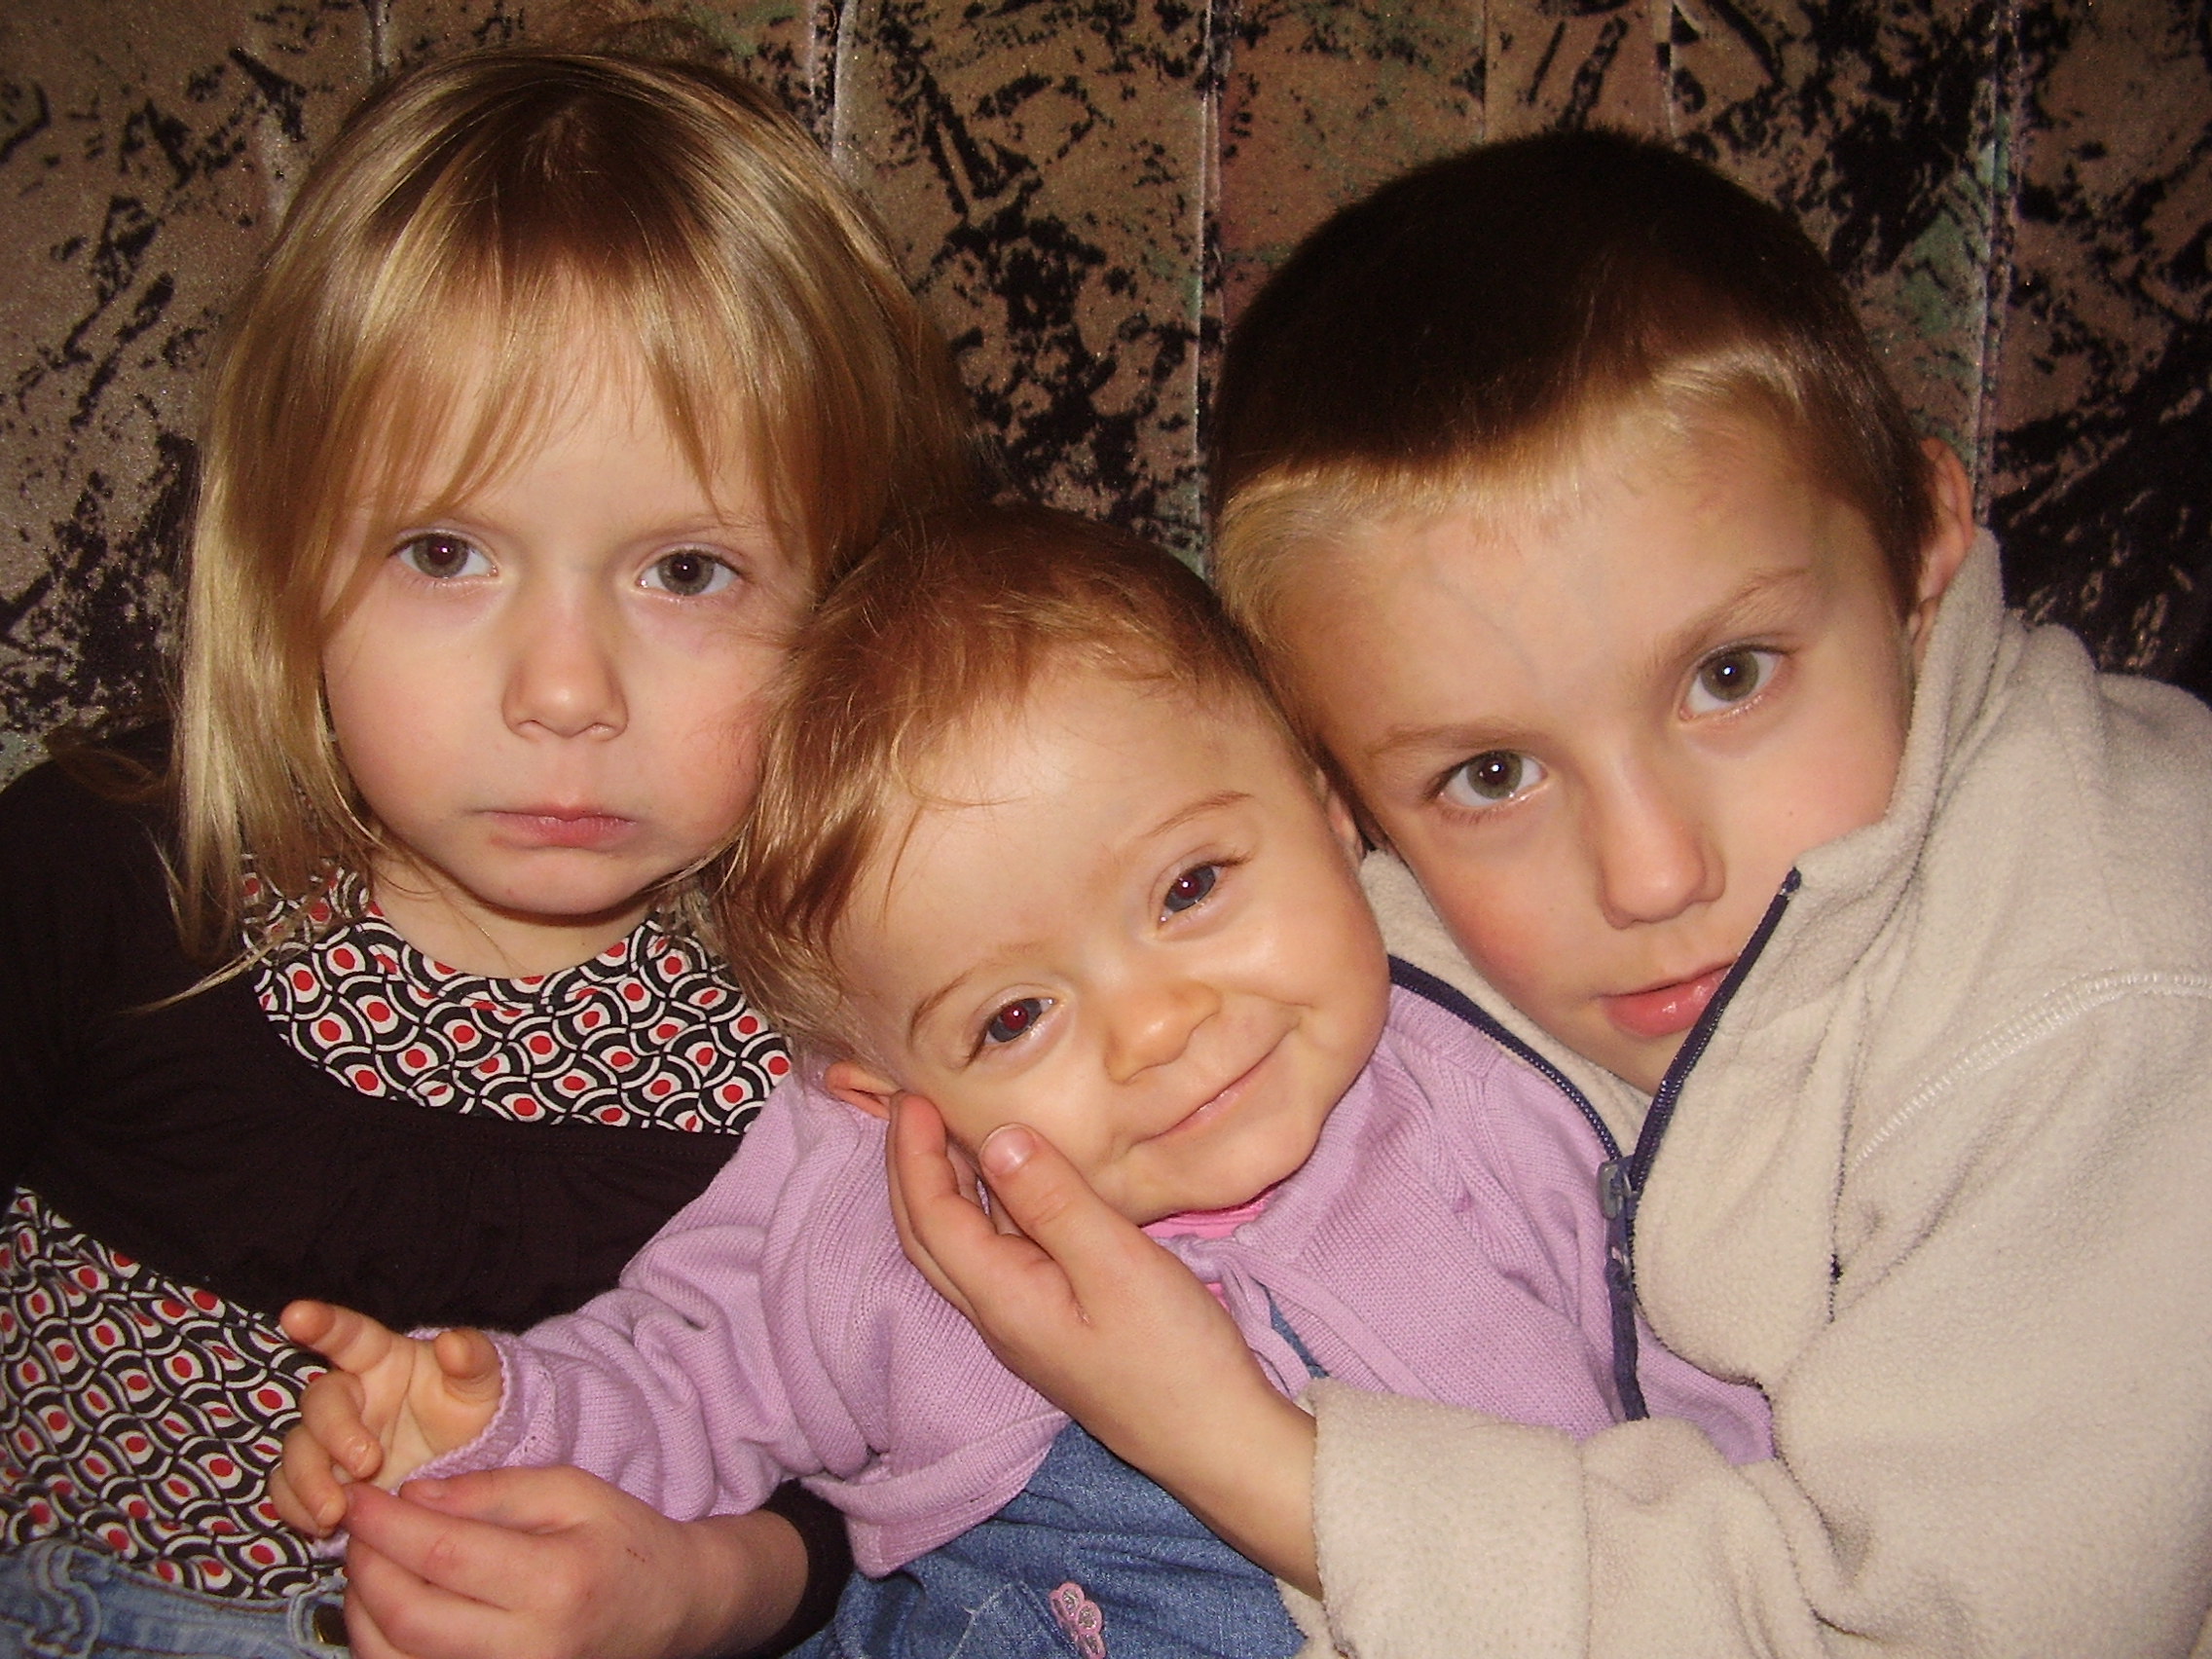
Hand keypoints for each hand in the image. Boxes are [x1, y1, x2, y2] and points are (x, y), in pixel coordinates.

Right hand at [273, 1299, 502, 1534]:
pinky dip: (295, 1508)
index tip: (294, 1313)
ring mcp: (330, 1440)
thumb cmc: (470, 1408)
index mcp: (381, 1359)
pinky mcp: (323, 1480)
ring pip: (296, 1450)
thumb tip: (453, 1343)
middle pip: (318, 1403)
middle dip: (334, 1433)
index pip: (347, 1334)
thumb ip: (472, 1360)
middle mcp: (349, 1396)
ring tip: (334, 1511)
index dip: (320, 1322)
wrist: (467, 1464)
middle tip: (367, 1464)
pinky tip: (321, 1526)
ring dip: (307, 1480)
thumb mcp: (482, 1383)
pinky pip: (288, 1491)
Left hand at [334, 1469, 808, 1658]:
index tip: (358, 1497)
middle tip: (357, 1526)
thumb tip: (413, 1496)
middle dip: (365, 1565)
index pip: (441, 1552)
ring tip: (372, 1562)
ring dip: (364, 1607)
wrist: (671, 1611)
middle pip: (407, 1615)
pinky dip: (383, 1642)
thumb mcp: (573, 1492)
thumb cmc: (625, 1545)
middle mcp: (530, 1647)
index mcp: (556, 1581)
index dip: (384, 1524)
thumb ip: (493, 1490)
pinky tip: (390, 1603)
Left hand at [886, 1097, 1320, 1592]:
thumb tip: (997, 1138)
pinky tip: (1015, 1184)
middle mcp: (999, 1315)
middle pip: (928, 1236)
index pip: (932, 1217)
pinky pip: (999, 1256)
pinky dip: (988, 1210)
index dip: (913, 1153)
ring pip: (961, 1248)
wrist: (1215, 1439)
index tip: (913, 1094)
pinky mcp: (1055, 1324)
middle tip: (913, 1105)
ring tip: (951, 1130)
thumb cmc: (1174, 1353)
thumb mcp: (1118, 1265)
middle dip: (911, 1169)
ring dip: (945, 1189)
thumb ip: (1054, 1201)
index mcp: (1002, 1299)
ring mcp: (1026, 1324)